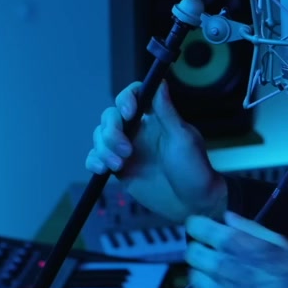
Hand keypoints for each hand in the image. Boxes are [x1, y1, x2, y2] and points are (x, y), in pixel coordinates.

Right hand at [84, 80, 223, 221]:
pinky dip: (93, 161)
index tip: (129, 113)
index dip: (126, 98)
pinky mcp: (118, 168)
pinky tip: (102, 170)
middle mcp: (139, 130)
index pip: (135, 95)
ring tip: (119, 165)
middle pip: (111, 116)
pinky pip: (96, 158)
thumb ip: (167, 113)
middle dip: (111, 131)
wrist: (192, 204)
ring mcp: (127, 149)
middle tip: (126, 151)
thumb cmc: (194, 170)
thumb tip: (160, 83)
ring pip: (100, 136)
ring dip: (103, 148)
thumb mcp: (183, 140)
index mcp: (156, 118)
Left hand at [184, 211, 287, 287]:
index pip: (196, 227)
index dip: (198, 225)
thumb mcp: (278, 241)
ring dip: (201, 272)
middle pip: (191, 252)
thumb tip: (227, 217)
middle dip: (200, 247)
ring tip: (215, 273)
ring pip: (192, 276)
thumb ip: (249, 227)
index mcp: (235, 243)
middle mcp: (221, 266)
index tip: (202, 227)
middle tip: (211, 251)